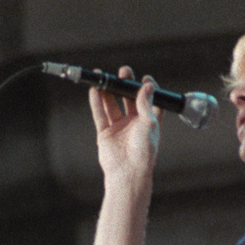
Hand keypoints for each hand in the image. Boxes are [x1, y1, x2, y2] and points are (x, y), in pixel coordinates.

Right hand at [90, 66, 162, 190]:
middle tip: (123, 72)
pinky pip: (100, 114)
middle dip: (126, 84)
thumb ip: (145, 104)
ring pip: (112, 104)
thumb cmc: (143, 152)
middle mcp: (134, 123)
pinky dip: (96, 102)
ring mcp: (119, 127)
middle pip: (129, 99)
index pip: (150, 101)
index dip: (148, 89)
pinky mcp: (105, 133)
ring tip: (103, 76)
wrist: (127, 173)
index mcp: (149, 122)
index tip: (146, 78)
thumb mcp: (149, 124)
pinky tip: (94, 90)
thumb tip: (147, 86)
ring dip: (108, 90)